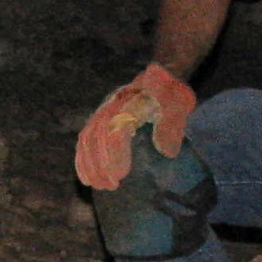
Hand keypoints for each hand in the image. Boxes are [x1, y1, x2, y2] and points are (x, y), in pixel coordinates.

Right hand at [74, 64, 197, 190]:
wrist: (162, 74)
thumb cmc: (171, 93)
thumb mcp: (179, 106)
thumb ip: (171, 126)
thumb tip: (167, 152)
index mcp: (131, 103)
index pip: (116, 131)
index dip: (115, 154)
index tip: (121, 175)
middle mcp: (112, 106)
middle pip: (97, 137)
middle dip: (100, 165)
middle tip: (109, 186)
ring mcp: (104, 110)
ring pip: (87, 138)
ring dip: (89, 164)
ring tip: (97, 185)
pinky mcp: (100, 116)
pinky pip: (85, 138)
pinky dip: (82, 158)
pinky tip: (86, 176)